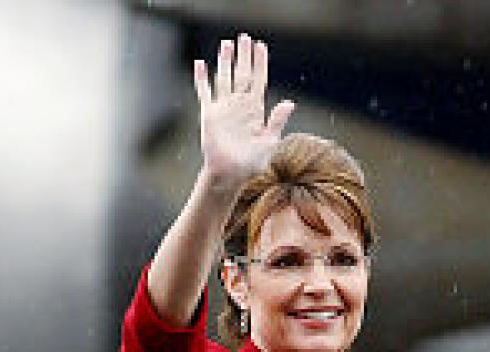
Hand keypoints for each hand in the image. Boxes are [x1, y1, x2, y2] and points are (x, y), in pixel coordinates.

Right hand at [195, 33, 293, 189]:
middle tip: (244, 37)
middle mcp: (239, 105)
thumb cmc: (251, 164)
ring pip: (224, 78)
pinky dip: (202, 79)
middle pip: (242, 74)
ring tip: (226, 44)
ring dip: (225, 61)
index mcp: (255, 110)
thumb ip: (276, 122)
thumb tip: (289, 103)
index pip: (258, 80)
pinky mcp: (209, 116)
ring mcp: (224, 109)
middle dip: (243, 56)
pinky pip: (204, 93)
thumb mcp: (268, 143)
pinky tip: (200, 64)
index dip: (260, 63)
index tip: (261, 46)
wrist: (230, 176)